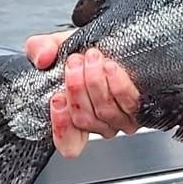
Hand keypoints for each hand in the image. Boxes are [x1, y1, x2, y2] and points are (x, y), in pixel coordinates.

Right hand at [25, 30, 140, 158]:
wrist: (116, 39)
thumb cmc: (87, 49)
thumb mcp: (58, 45)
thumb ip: (40, 49)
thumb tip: (42, 58)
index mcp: (76, 116)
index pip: (68, 144)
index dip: (61, 127)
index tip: (57, 98)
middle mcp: (100, 122)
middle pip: (84, 119)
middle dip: (76, 88)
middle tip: (74, 61)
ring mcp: (122, 117)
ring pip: (105, 111)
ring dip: (95, 81)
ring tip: (92, 57)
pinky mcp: (141, 105)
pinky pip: (128, 102)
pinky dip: (116, 83)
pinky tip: (110, 67)